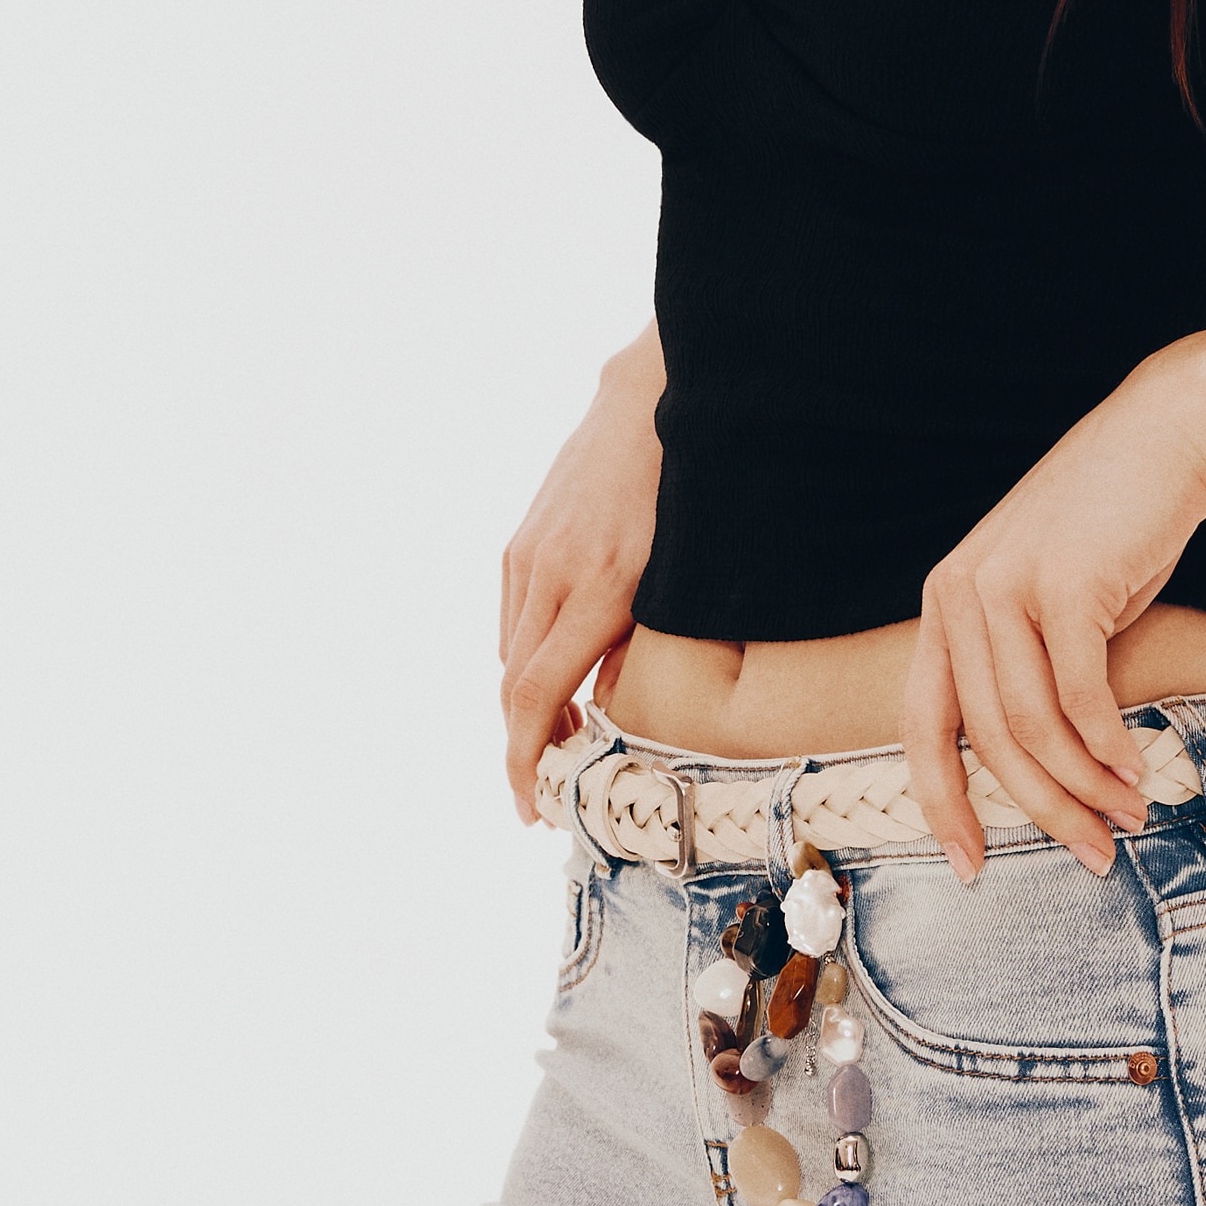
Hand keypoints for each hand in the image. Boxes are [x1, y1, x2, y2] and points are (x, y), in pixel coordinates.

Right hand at [499, 328, 664, 820]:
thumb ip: (650, 639)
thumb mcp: (691, 574)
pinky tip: (560, 675)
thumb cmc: (694, 486)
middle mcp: (551, 573)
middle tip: (552, 795)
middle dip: (527, 748)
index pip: (536, 697)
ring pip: (511, 655)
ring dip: (529, 706)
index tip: (533, 810)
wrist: (653, 395)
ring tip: (565, 743)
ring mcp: (530, 553)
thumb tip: (620, 704)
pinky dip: (529, 659)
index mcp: (599, 588)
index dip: (527, 763)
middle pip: (516, 687)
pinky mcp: (525, 539)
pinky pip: (515, 619)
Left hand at [902, 353, 1205, 881]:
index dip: (942, 802)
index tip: (970, 864)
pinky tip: (1135, 771)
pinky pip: (1080, 695)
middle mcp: (959, 594)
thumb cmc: (1117, 525)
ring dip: (1085, 785)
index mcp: (945, 602)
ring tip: (1128, 817)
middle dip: (1039, 809)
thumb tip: (1052, 771)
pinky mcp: (1063, 584)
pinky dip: (1109, 744)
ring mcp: (1006, 586)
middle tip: (1092, 855)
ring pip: (1033, 725)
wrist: (1168, 433)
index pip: (922, 723)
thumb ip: (1030, 667)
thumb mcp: (1051, 598)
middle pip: (985, 739)